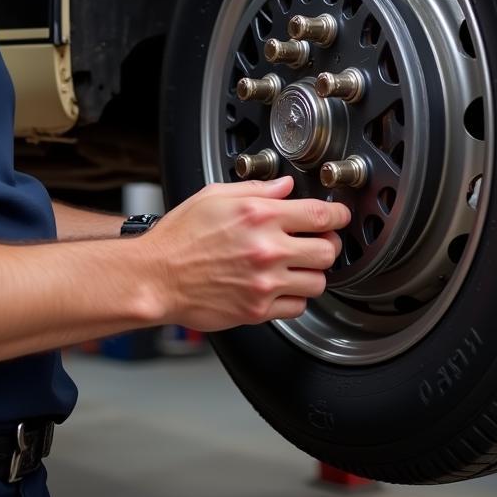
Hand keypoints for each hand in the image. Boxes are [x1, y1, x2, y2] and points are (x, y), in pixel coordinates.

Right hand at [141, 175, 350, 330]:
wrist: (157, 276)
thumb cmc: (180, 237)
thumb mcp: (215, 196)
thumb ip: (256, 189)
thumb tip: (284, 186)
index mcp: (259, 216)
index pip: (321, 215)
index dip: (338, 215)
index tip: (339, 216)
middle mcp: (266, 250)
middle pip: (327, 251)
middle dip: (327, 244)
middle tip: (318, 242)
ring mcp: (264, 283)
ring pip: (318, 282)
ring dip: (312, 273)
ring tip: (298, 266)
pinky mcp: (257, 310)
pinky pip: (298, 306)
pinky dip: (295, 297)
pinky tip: (281, 286)